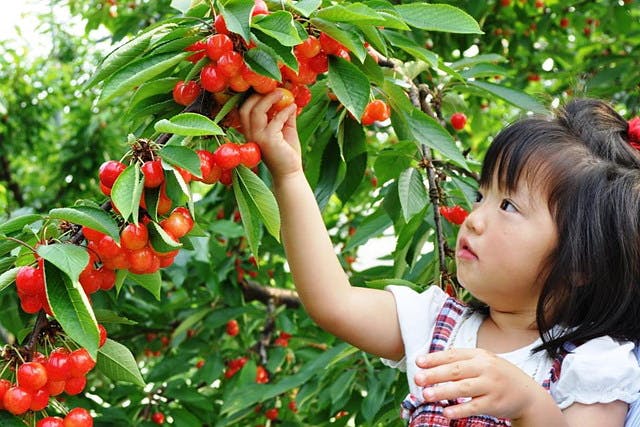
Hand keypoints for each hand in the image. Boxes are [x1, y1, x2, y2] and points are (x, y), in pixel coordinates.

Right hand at [239, 91, 301, 179]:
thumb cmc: (286, 152)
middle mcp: (250, 134)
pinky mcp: (269, 140)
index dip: (253, 96)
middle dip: (258, 94)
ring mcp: (258, 137)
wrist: (290, 172)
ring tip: (283, 92)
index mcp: (251, 131)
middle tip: (273, 88)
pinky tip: (293, 107)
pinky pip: (275, 120)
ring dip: (270, 99)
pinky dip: (285, 111)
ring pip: (257, 111)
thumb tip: (289, 99)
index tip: (267, 87)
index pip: (244, 109)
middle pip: (246, 107)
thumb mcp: (285, 129)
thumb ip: (284, 115)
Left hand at [414, 348, 541, 420]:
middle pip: (456, 370)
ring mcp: (491, 386)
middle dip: (435, 374)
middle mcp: (486, 368)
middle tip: (417, 378)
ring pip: (463, 388)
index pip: (454, 355)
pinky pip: (474, 407)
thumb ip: (461, 361)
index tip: (418, 362)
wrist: (527, 394)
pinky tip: (446, 412)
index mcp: (480, 355)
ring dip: (443, 392)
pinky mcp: (495, 403)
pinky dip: (460, 410)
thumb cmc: (497, 375)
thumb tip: (431, 362)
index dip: (435, 358)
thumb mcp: (483, 362)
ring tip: (426, 395)